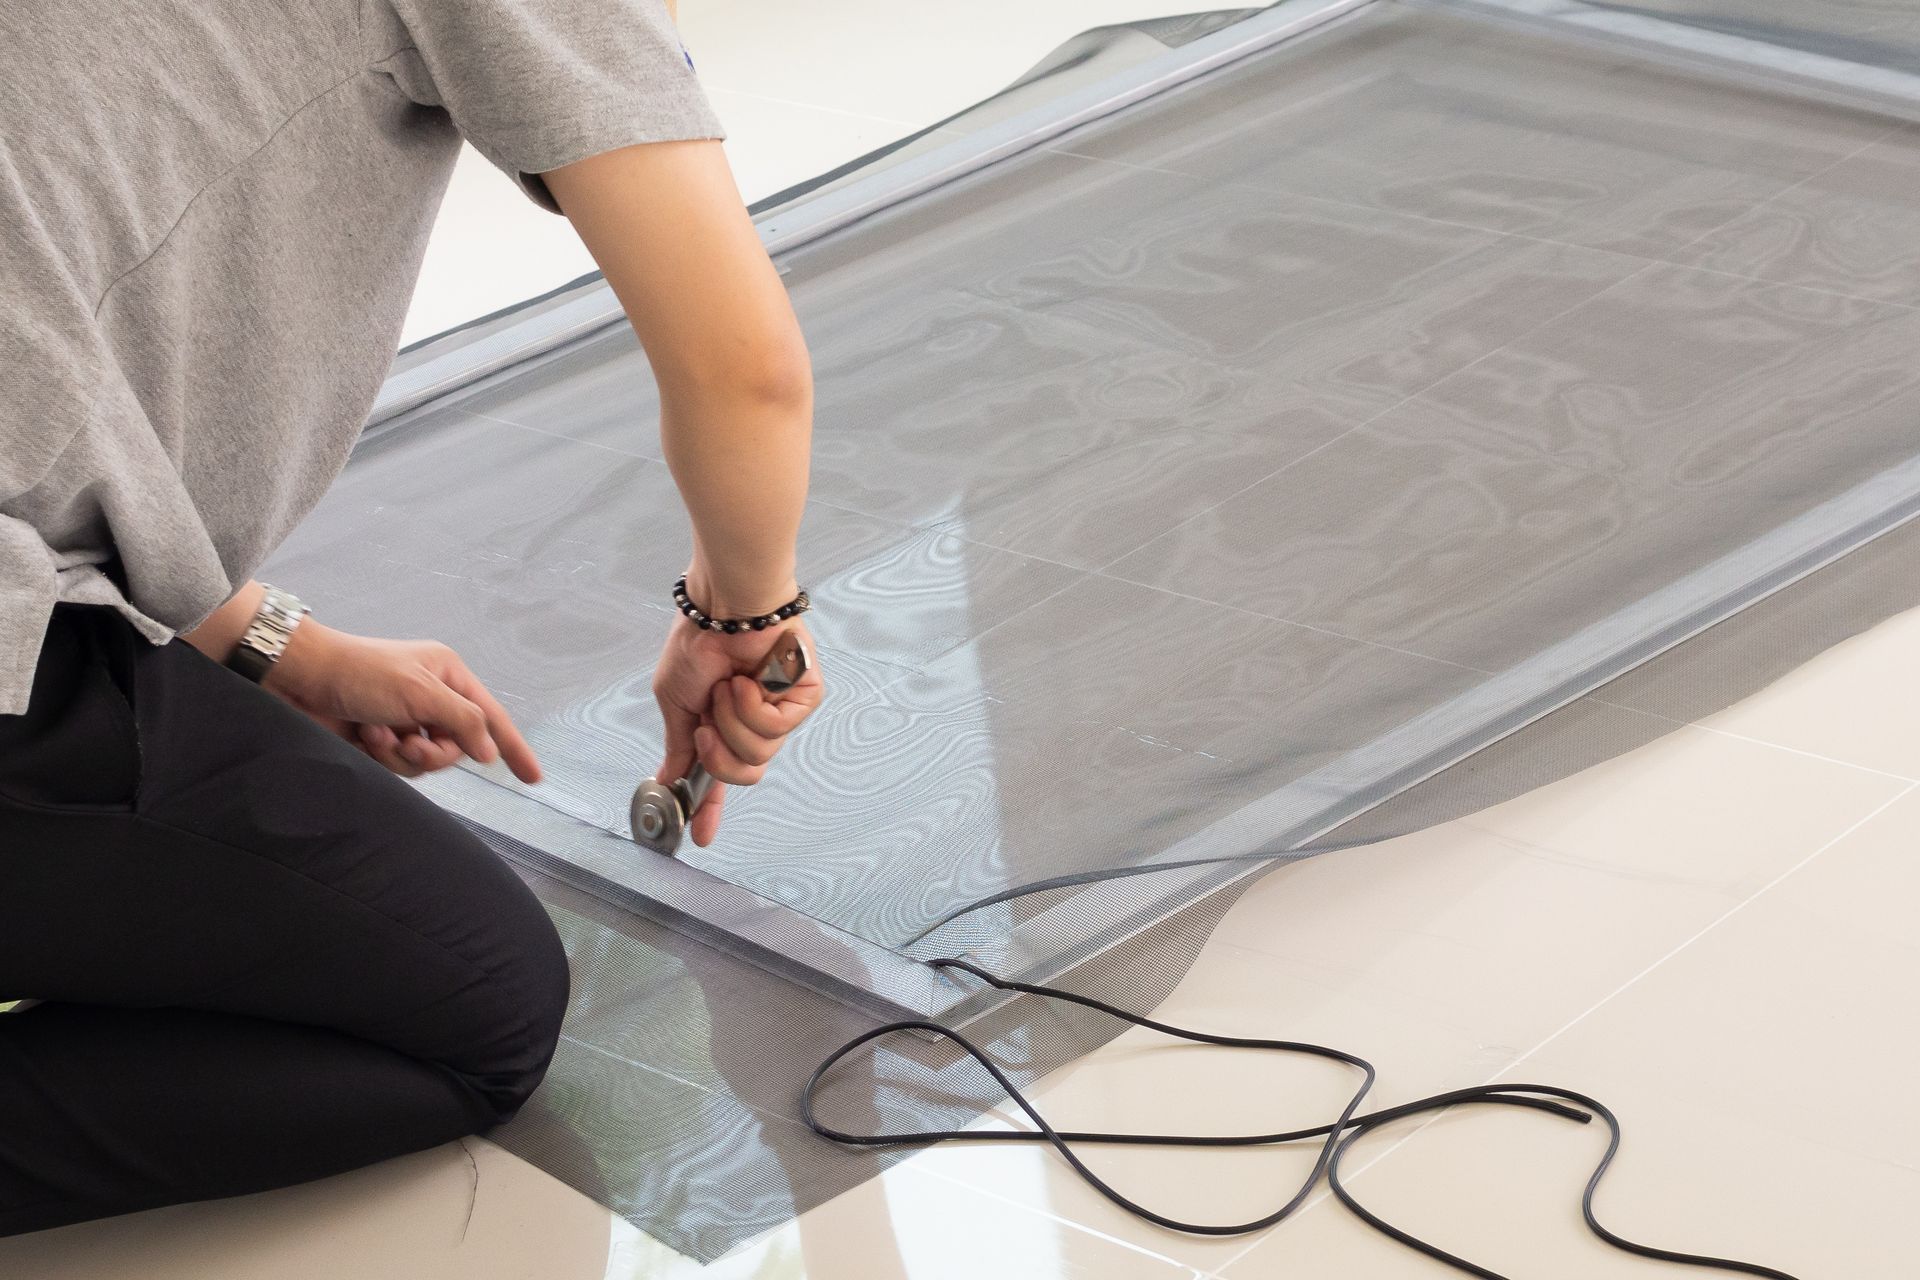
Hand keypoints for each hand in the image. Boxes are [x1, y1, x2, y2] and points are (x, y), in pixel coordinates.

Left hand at [262, 623, 541, 782]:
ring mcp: (406, 721)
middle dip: (434, 752)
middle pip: (457, 747)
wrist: (300, 679)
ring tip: (378, 735)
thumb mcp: (421, 693)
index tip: (534, 778)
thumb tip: (489, 751)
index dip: (514, 748)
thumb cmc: (360, 672)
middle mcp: (431, 699)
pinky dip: (383, 756)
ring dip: (402, 754)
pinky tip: (364, 737)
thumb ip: (463, 721)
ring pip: (427, 761)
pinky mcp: (382, 740)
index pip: (491, 717)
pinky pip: (399, 766)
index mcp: (448, 677)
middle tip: (410, 744)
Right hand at [652, 614, 823, 846]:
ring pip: (760, 753)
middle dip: (720, 754)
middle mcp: (756, 722)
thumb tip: (667, 780)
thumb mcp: (676, 704)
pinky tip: (748, 680)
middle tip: (707, 724)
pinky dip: (752, 705)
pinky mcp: (805, 697)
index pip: (722, 776)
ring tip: (729, 687)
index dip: (711, 808)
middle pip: (745, 773)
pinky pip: (776, 728)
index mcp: (726, 725)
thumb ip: (679, 745)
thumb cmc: (697, 643)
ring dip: (732, 721)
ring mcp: (783, 711)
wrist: (720, 608)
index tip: (700, 836)